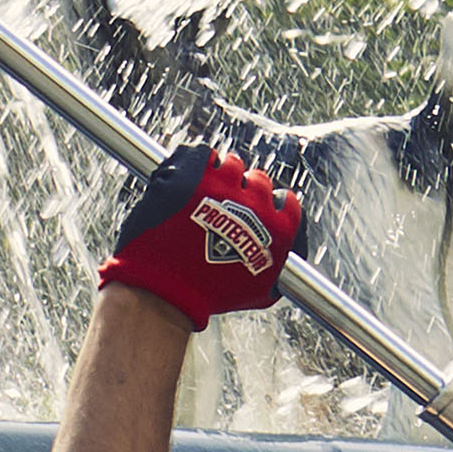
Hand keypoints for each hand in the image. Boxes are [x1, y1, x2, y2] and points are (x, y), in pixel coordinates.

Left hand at [100, 135, 305, 326]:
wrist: (165, 292)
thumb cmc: (208, 296)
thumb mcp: (258, 290)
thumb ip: (276, 268)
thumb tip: (281, 266)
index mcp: (279, 228)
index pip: (287, 202)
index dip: (272, 204)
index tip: (260, 207)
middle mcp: (255, 202)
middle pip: (259, 180)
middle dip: (245, 190)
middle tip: (227, 203)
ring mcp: (223, 185)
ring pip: (231, 165)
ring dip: (221, 175)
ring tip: (206, 191)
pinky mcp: (192, 175)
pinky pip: (200, 155)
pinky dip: (195, 163)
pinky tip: (188, 176)